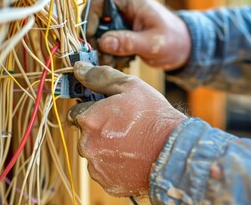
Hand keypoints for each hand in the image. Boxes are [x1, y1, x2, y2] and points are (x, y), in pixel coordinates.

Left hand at [68, 62, 186, 196]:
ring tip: (130, 142)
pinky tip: (131, 156)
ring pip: (94, 152)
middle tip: (122, 126)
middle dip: (97, 129)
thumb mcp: (129, 85)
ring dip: (105, 147)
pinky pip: (104, 170)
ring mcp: (97, 166)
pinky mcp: (107, 182)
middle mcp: (87, 145)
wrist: (174, 150)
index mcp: (88, 120)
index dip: (92, 109)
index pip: (76, 112)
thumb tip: (79, 69)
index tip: (108, 111)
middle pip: (84, 134)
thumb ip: (100, 76)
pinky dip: (114, 164)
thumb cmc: (152, 115)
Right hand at [87, 0, 190, 70]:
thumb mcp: (151, 42)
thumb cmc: (174, 40)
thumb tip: (104, 42)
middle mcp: (123, 10)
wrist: (185, 49)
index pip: (100, 2)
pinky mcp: (123, 36)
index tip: (93, 38)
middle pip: (97, 21)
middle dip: (99, 41)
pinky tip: (124, 62)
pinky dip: (112, 55)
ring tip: (119, 62)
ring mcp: (123, 23)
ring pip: (101, 35)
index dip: (91, 18)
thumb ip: (128, 42)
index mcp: (130, 1)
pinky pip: (109, 45)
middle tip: (105, 57)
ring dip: (105, 51)